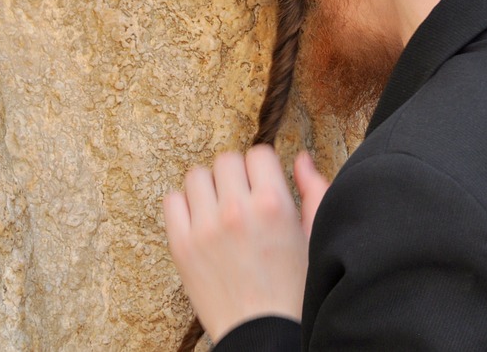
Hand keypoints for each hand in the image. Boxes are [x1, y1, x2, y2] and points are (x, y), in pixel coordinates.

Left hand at [164, 147, 329, 341]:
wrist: (262, 334)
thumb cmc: (294, 290)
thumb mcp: (315, 236)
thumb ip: (313, 190)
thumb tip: (299, 158)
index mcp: (273, 204)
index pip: (257, 153)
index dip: (262, 168)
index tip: (262, 185)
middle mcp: (236, 210)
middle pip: (226, 160)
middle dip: (236, 175)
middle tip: (241, 199)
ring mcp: (205, 228)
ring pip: (196, 176)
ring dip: (208, 188)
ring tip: (219, 210)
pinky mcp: (181, 246)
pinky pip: (172, 201)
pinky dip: (184, 206)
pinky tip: (200, 223)